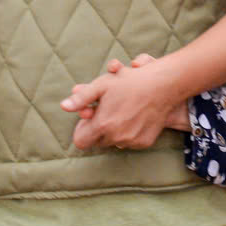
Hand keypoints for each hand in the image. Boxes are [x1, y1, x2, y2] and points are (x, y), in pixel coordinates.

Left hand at [61, 54, 181, 149]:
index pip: (81, 140)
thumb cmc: (130, 82)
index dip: (82, 129)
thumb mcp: (102, 85)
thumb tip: (63, 107)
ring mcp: (131, 141)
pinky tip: (134, 116)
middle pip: (97, 141)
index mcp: (102, 125)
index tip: (90, 116)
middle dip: (98, 129)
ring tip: (121, 112)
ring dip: (113, 131)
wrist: (163, 86)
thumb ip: (81, 98)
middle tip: (106, 111)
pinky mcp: (143, 143)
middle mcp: (116, 137)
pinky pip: (129, 142)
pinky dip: (129, 133)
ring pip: (113, 142)